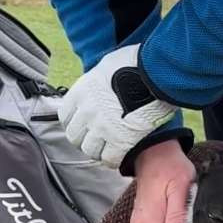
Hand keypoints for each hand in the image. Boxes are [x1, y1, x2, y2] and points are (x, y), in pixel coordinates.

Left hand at [56, 42, 175, 166]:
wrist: (156, 72)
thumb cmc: (136, 63)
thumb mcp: (107, 65)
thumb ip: (98, 79)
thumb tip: (101, 82)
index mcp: (80, 93)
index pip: (66, 116)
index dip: (75, 122)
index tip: (83, 125)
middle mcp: (86, 112)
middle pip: (75, 136)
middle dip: (84, 139)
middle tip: (96, 139)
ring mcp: (101, 128)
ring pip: (89, 150)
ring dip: (98, 151)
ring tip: (107, 149)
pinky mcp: (120, 140)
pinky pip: (109, 158)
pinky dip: (113, 159)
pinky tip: (119, 156)